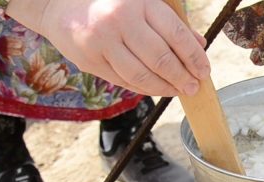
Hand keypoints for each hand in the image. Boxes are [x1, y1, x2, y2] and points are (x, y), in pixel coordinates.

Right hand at [7, 0, 210, 96]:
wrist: (58, 3)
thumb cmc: (109, 2)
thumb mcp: (142, 2)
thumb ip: (171, 22)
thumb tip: (199, 44)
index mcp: (138, 2)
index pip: (176, 35)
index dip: (194, 57)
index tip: (204, 71)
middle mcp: (119, 21)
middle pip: (161, 59)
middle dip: (183, 77)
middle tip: (195, 87)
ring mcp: (102, 42)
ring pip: (142, 75)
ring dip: (165, 88)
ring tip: (179, 91)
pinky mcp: (89, 61)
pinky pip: (124, 82)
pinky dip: (145, 89)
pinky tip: (157, 89)